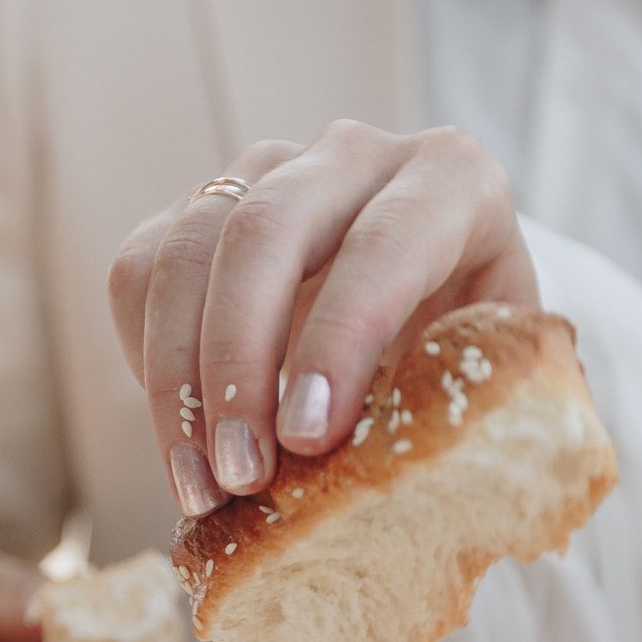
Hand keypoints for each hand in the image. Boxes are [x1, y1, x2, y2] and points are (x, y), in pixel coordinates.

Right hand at [108, 122, 536, 510]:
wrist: (438, 311)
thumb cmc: (476, 354)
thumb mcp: (501, 371)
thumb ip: (476, 407)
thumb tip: (421, 485)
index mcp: (453, 178)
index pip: (385, 242)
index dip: (340, 340)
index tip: (308, 437)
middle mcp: (356, 156)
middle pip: (265, 230)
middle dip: (239, 361)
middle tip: (241, 473)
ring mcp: (267, 172)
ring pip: (185, 251)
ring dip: (177, 379)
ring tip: (200, 486)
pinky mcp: (199, 209)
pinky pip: (140, 272)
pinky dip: (146, 362)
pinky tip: (180, 440)